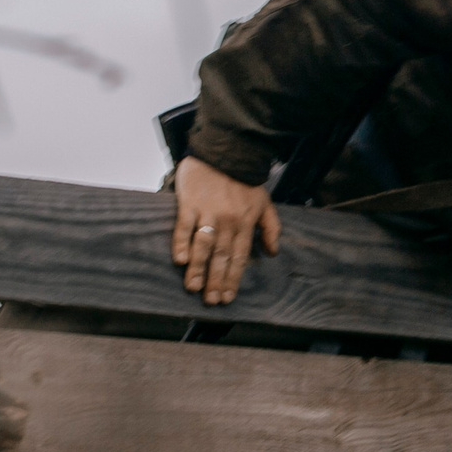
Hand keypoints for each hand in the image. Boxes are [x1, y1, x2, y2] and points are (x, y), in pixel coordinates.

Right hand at [173, 155, 281, 306]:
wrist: (227, 149)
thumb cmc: (245, 179)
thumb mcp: (265, 203)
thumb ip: (271, 228)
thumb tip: (273, 253)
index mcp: (245, 224)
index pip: (239, 258)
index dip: (233, 279)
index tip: (228, 298)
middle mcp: (228, 221)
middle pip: (221, 257)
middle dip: (216, 281)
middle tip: (210, 301)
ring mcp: (208, 212)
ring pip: (203, 245)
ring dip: (198, 268)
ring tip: (193, 287)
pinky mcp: (190, 202)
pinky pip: (184, 226)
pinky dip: (182, 242)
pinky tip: (179, 259)